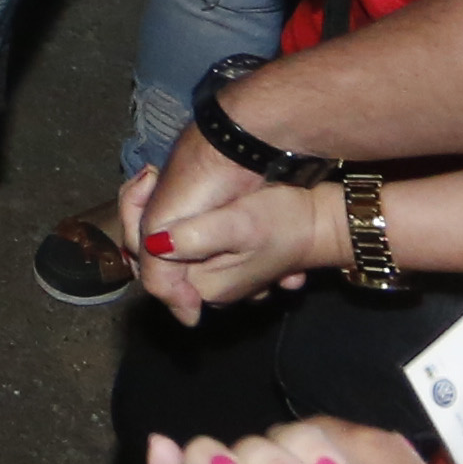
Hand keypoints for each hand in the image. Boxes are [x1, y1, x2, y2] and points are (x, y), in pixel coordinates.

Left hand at [128, 128, 346, 320]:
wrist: (322, 221)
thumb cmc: (285, 220)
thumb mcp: (239, 225)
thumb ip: (195, 238)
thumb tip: (154, 244)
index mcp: (203, 286)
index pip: (149, 264)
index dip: (140, 224)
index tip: (146, 182)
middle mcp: (207, 289)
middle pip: (159, 257)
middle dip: (152, 217)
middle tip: (152, 174)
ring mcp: (217, 278)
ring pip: (173, 250)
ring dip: (168, 217)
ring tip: (164, 178)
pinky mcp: (226, 262)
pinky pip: (191, 246)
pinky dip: (185, 223)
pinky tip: (189, 195)